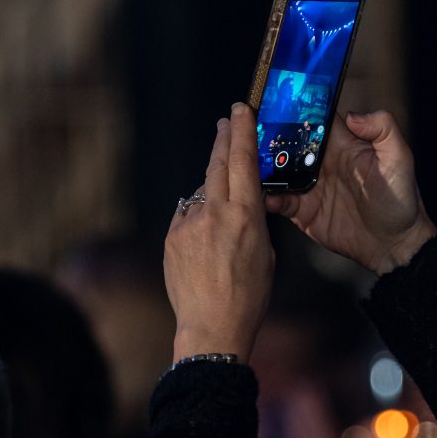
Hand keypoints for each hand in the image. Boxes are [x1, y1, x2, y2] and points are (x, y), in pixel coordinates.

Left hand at [164, 103, 274, 363]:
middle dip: (223, 140)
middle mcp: (215, 213)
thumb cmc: (248, 295)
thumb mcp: (266, 253)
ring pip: (201, 194)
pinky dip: (195, 219)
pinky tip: (204, 240)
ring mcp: (188, 223)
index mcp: (246, 216)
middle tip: (226, 121)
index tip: (239, 111)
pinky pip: (185, 215)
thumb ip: (252, 222)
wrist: (211, 326)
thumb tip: (241, 206)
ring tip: (222, 216)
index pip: (244, 161)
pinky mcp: (171, 236)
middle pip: (217, 164)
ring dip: (211, 193)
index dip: (241, 132)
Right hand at [266, 110, 436, 275]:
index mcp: (342, 145)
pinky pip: (279, 201)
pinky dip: (269, 198)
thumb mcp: (400, 159)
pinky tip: (265, 197)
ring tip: (248, 164)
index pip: (314, 120)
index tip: (275, 102)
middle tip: (249, 135)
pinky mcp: (303, 211)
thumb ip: (383, 129)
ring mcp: (310, 187)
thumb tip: (352, 115)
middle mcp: (322, 162)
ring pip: (278, 172)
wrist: (394, 244)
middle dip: (269, 138)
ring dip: (263, 168)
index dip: (296, 109)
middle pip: (288, 143)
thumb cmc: (401, 200)